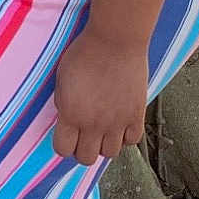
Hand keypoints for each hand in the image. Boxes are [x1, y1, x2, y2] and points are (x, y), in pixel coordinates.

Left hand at [51, 24, 147, 166]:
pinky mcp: (136, 114)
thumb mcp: (62, 78)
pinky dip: (126, 136)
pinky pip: (132, 141)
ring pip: (110, 154)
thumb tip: (68, 118)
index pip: (63, 150)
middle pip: (86, 158)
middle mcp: (94, 124)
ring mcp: (117, 121)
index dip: (64, 143)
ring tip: (104, 127)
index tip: (67, 133)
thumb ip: (64, 103)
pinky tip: (121, 122)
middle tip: (85, 133)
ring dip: (105, 143)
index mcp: (71, 114)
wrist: (115, 39)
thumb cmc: (85, 52)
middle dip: (83, 147)